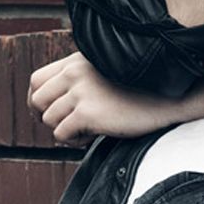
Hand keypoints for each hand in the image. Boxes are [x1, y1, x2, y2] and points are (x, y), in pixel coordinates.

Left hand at [27, 51, 183, 142]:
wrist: (167, 98)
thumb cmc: (137, 91)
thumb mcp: (103, 74)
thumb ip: (77, 81)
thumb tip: (46, 107)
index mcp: (75, 61)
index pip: (36, 80)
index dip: (37, 101)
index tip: (48, 114)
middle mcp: (74, 73)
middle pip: (37, 101)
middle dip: (47, 118)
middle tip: (67, 127)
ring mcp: (80, 92)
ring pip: (49, 120)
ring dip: (65, 131)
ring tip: (88, 130)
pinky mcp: (88, 113)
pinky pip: (61, 134)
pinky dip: (74, 141)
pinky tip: (93, 136)